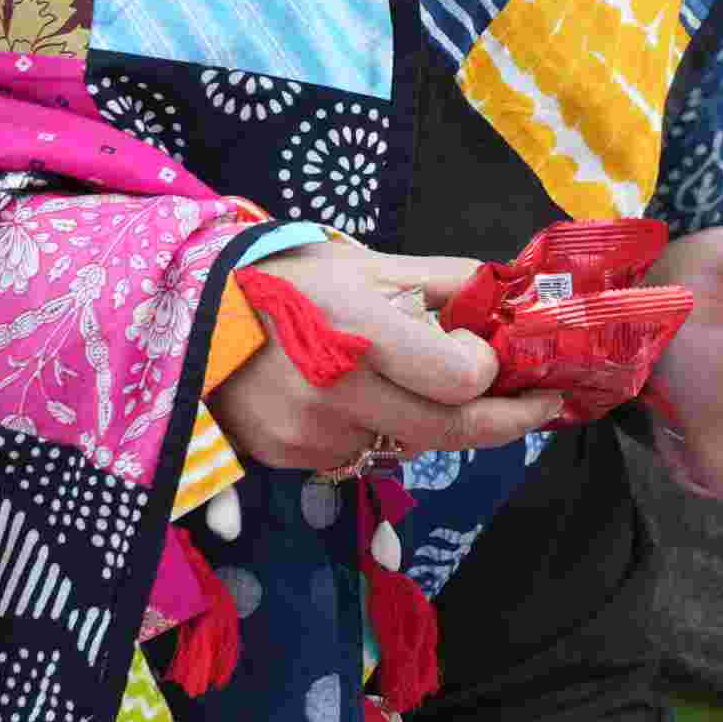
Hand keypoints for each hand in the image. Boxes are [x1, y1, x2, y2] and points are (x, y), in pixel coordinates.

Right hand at [208, 242, 565, 480]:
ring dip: (426, 419)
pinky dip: (375, 429)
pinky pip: (361, 453)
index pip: (461, 379)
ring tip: (402, 377)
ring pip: (407, 444)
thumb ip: (446, 282)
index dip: (489, 369)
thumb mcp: (367, 263)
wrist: (187, 316)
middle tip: (536, 406)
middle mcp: (337, 392)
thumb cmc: (287, 278)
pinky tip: (350, 394)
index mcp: (359, 331)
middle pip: (452, 432)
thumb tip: (515, 293)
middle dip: (504, 419)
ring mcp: (311, 433)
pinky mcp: (291, 458)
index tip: (496, 354)